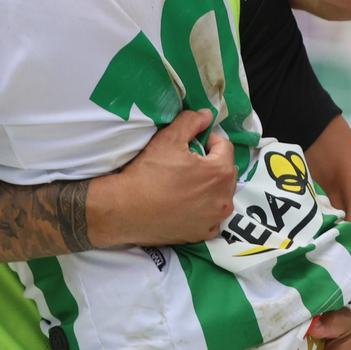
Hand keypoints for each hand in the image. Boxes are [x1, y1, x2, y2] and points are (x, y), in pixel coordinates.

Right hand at [92, 109, 235, 246]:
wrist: (125, 209)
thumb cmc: (148, 173)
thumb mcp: (168, 139)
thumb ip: (192, 122)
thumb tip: (207, 115)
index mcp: (220, 173)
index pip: (225, 147)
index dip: (208, 141)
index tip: (190, 144)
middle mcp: (224, 199)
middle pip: (225, 172)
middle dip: (211, 164)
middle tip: (186, 164)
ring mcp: (214, 220)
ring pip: (220, 195)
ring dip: (209, 187)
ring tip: (185, 184)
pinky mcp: (201, 234)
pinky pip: (211, 217)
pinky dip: (203, 210)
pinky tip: (184, 205)